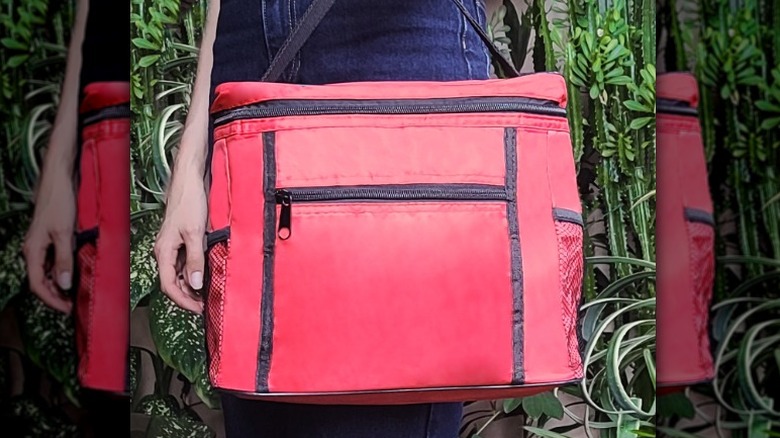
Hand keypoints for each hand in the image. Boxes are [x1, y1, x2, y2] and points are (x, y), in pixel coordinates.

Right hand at [23, 170, 75, 312]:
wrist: (59, 181)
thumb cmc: (59, 203)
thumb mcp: (64, 234)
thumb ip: (63, 260)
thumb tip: (62, 284)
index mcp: (33, 251)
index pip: (37, 285)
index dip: (51, 300)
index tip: (67, 309)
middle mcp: (34, 250)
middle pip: (41, 280)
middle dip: (55, 295)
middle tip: (72, 306)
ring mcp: (42, 244)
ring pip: (47, 271)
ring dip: (59, 284)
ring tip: (74, 294)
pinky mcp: (51, 237)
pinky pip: (54, 260)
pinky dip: (62, 270)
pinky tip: (73, 274)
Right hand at [154, 170, 207, 312]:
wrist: (190, 182)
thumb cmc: (189, 203)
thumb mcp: (195, 234)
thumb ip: (195, 260)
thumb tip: (194, 283)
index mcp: (163, 252)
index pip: (168, 286)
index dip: (183, 301)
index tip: (198, 309)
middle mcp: (165, 251)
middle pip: (172, 283)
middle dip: (187, 297)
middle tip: (204, 307)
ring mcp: (173, 247)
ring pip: (179, 274)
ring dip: (190, 286)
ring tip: (206, 296)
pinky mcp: (181, 241)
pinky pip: (185, 263)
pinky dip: (193, 273)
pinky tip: (205, 277)